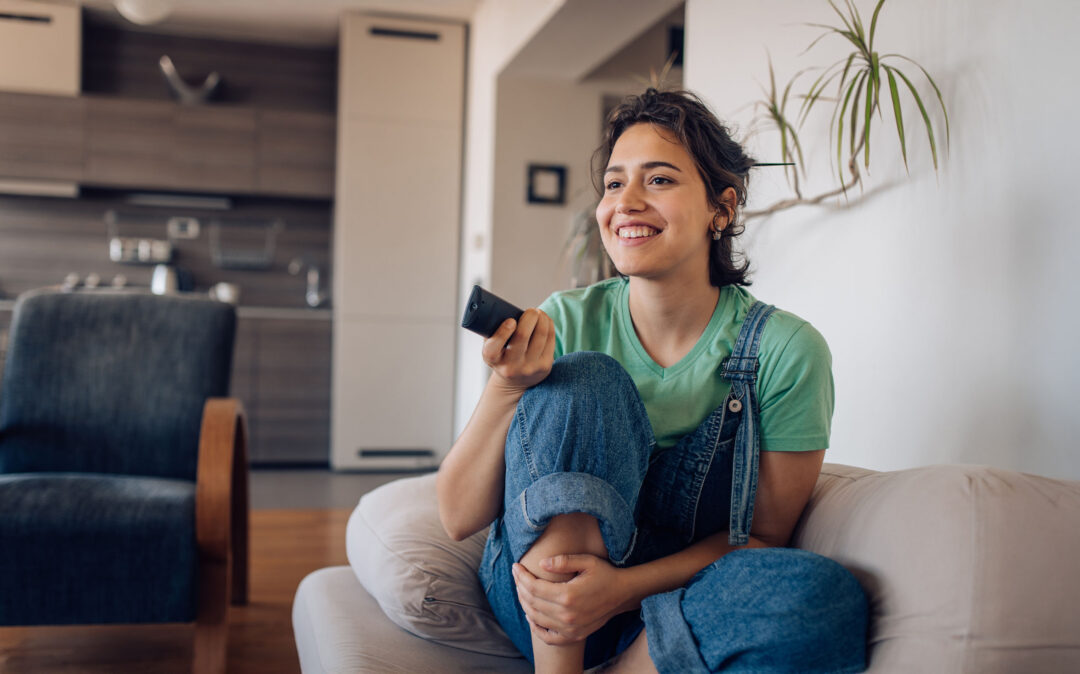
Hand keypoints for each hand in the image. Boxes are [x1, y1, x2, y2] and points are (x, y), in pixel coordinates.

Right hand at [483, 308, 555, 392]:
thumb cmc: (502, 356)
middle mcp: (511, 366)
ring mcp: (529, 368)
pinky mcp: (545, 366)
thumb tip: (503, 310)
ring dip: (542, 318)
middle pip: (522, 336)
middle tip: (531, 311)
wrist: (516, 381)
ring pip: (541, 335)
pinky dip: (549, 325)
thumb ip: (493, 331)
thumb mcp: (492, 347)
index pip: (494, 346)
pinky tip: (545, 320)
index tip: (511, 321)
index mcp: (493, 359)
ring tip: (538, 313)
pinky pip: (550, 339)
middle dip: (529, 317)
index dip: (503, 331)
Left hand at [512, 554, 630, 645]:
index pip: (534, 587)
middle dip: (520, 587)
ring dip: (524, 604)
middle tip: (516, 575)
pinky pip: (548, 637)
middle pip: (532, 602)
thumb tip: (541, 563)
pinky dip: (536, 628)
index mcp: (568, 595)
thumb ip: (563, 561)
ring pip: (536, 618)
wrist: (623, 594)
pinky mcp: (574, 635)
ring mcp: (570, 628)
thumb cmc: (604, 574)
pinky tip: (531, 616)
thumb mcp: (587, 561)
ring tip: (521, 590)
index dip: (522, 576)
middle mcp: (567, 615)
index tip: (515, 566)